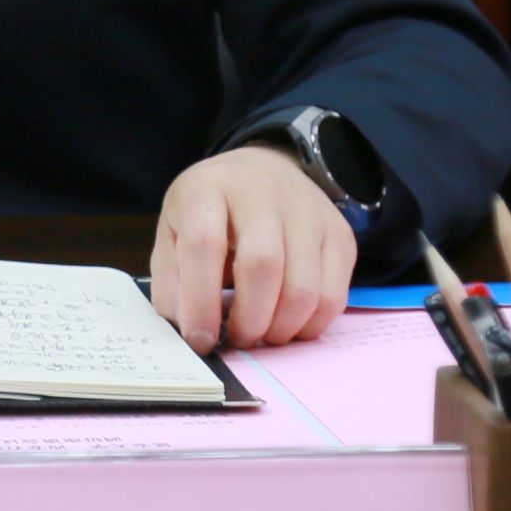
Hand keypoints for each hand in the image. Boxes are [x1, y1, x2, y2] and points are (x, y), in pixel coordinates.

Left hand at [150, 143, 355, 353]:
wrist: (262, 170)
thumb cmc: (213, 211)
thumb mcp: (174, 231)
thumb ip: (172, 281)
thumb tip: (187, 331)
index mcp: (207, 188)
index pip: (204, 243)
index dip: (201, 301)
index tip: (200, 339)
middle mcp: (261, 190)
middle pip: (262, 265)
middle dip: (249, 319)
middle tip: (238, 339)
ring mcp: (306, 210)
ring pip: (303, 287)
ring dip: (281, 328)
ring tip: (262, 334)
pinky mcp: (338, 233)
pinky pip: (334, 295)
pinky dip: (311, 324)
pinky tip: (289, 324)